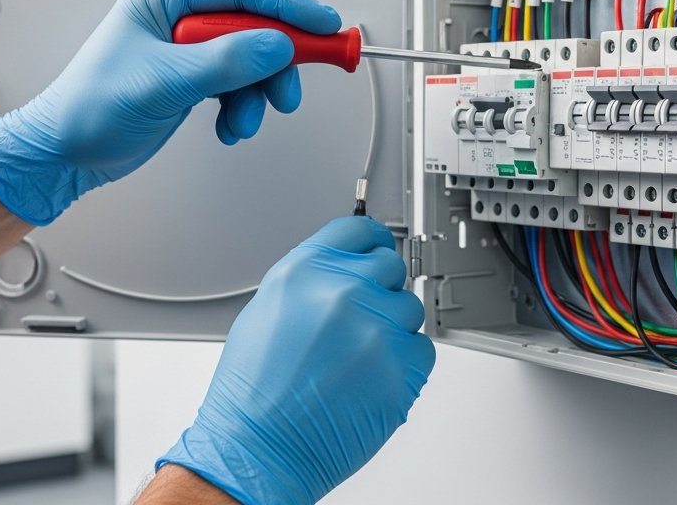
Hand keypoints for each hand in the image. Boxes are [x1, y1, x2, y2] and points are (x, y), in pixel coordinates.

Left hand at [0, 0, 340, 224]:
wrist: (63, 154)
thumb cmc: (88, 108)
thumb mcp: (162, 81)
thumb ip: (223, 62)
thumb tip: (275, 46)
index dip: (287, 6)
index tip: (322, 24)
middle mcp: (177, 19)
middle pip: (253, 27)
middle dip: (275, 62)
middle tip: (293, 86)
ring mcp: (185, 51)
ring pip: (250, 61)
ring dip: (257, 93)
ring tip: (245, 118)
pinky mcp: (191, 80)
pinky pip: (237, 86)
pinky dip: (242, 108)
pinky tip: (230, 125)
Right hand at [158, 217, 435, 504]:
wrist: (258, 448)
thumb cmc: (254, 391)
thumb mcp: (268, 310)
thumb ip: (311, 282)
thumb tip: (343, 271)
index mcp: (305, 271)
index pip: (359, 230)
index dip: (373, 238)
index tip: (380, 245)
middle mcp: (342, 291)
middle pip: (390, 265)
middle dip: (381, 288)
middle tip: (363, 317)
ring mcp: (375, 328)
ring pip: (410, 308)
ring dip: (393, 327)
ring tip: (360, 356)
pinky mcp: (400, 367)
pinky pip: (422, 348)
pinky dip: (406, 361)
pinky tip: (373, 376)